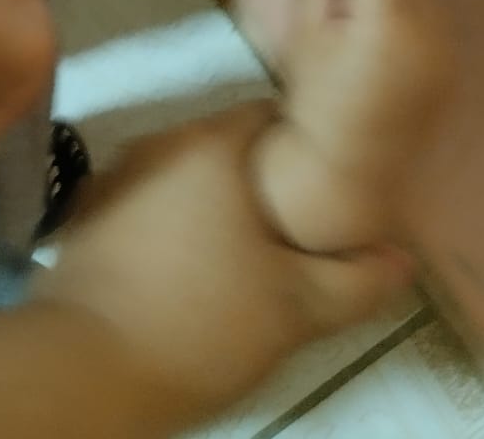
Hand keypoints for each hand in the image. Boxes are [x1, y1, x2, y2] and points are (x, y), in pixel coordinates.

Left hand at [35, 104, 411, 427]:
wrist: (82, 370)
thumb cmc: (199, 324)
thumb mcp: (296, 310)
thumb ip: (357, 280)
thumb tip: (402, 257)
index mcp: (213, 143)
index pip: (273, 114)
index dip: (308, 147)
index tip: (329, 189)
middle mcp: (160, 141)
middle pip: (228, 146)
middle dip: (262, 181)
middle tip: (295, 235)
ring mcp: (115, 175)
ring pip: (186, 176)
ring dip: (214, 206)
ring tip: (243, 260)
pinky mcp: (85, 216)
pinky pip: (147, 204)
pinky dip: (170, 227)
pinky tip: (186, 274)